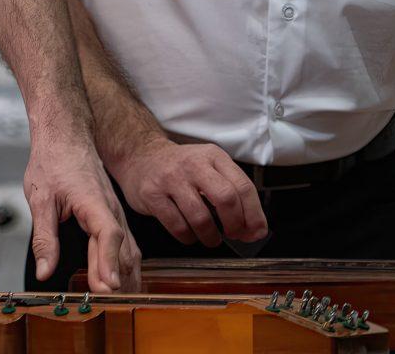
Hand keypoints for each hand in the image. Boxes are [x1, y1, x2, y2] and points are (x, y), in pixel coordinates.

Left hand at [25, 138, 140, 292]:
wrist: (65, 134)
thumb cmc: (54, 160)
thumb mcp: (40, 198)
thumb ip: (44, 237)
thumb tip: (45, 271)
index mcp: (94, 202)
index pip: (108, 234)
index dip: (108, 262)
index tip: (106, 286)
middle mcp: (111, 208)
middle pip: (122, 249)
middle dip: (116, 280)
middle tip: (106, 305)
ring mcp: (116, 211)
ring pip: (129, 249)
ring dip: (125, 276)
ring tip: (117, 302)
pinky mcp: (113, 214)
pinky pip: (126, 244)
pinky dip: (126, 266)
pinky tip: (122, 281)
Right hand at [113, 133, 267, 247]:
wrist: (139, 155)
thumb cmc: (181, 168)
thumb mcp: (208, 167)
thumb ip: (231, 192)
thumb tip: (253, 229)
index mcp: (213, 156)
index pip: (243, 186)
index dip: (254, 215)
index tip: (255, 232)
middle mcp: (193, 164)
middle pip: (226, 199)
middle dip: (234, 225)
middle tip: (233, 235)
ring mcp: (171, 178)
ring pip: (200, 218)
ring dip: (210, 237)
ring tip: (210, 238)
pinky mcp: (152, 194)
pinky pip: (177, 226)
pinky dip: (188, 238)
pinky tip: (189, 234)